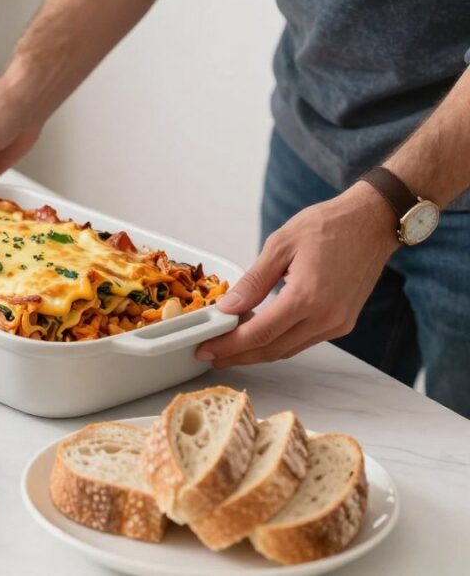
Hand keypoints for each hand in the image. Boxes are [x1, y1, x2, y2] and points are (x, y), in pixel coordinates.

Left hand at [196, 182, 399, 367]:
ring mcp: (338, 323)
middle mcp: (326, 317)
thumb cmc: (328, 225)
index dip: (228, 346)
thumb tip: (227, 309)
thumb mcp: (280, 245)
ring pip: (287, 349)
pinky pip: (303, 341)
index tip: (205, 349)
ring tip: (226, 347)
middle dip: (237, 355)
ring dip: (256, 352)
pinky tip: (257, 334)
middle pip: (272, 350)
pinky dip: (277, 342)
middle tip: (209, 354)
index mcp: (308, 296)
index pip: (259, 334)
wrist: (372, 222)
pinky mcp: (343, 322)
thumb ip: (253, 282)